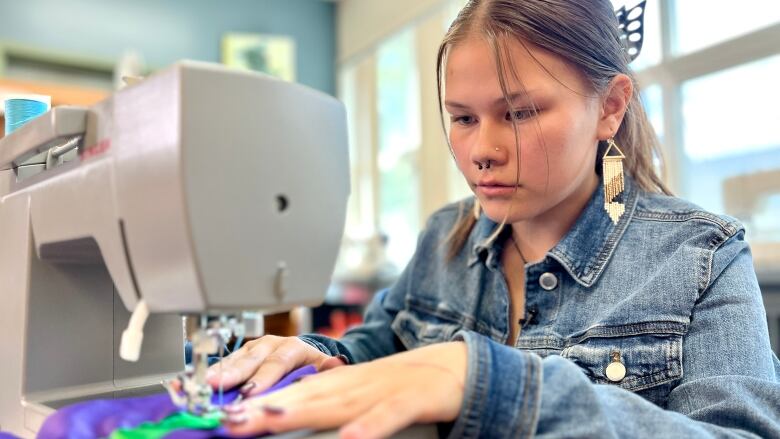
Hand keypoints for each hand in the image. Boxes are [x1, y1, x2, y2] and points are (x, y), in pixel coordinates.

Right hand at [206, 335, 346, 394]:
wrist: (303, 353)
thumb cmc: (311, 364)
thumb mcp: (323, 365)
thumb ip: (328, 367)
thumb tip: (334, 364)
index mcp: (292, 347)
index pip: (277, 362)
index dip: (263, 377)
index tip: (251, 391)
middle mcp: (271, 344)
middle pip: (251, 359)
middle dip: (233, 372)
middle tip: (218, 384)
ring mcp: (254, 347)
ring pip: (236, 358)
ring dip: (220, 370)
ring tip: (205, 381)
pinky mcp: (242, 353)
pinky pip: (227, 361)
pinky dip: (215, 369)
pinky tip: (203, 377)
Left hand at [223, 341, 467, 438]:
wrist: (450, 367)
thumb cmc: (399, 387)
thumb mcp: (358, 396)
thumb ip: (325, 406)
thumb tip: (281, 417)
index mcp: (340, 385)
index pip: (293, 393)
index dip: (258, 404)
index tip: (226, 416)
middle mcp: (354, 385)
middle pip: (306, 396)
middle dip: (267, 408)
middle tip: (232, 420)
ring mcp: (381, 391)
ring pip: (338, 402)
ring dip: (303, 410)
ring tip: (270, 419)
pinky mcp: (410, 402)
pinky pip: (387, 416)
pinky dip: (369, 425)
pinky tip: (352, 438)